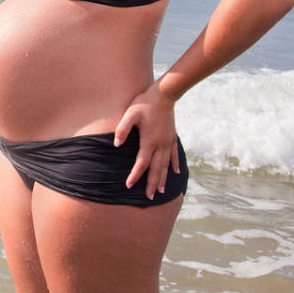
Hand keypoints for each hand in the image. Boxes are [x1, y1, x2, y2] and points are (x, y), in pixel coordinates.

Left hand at [113, 83, 180, 199]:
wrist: (164, 95)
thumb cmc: (144, 103)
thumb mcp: (130, 114)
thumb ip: (122, 129)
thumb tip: (116, 144)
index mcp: (149, 141)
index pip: (141, 163)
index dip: (134, 175)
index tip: (129, 186)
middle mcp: (160, 145)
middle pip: (156, 169)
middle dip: (151, 184)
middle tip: (149, 197)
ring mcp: (168, 141)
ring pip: (166, 165)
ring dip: (163, 178)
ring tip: (161, 191)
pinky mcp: (172, 137)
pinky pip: (174, 155)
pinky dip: (175, 164)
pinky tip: (177, 173)